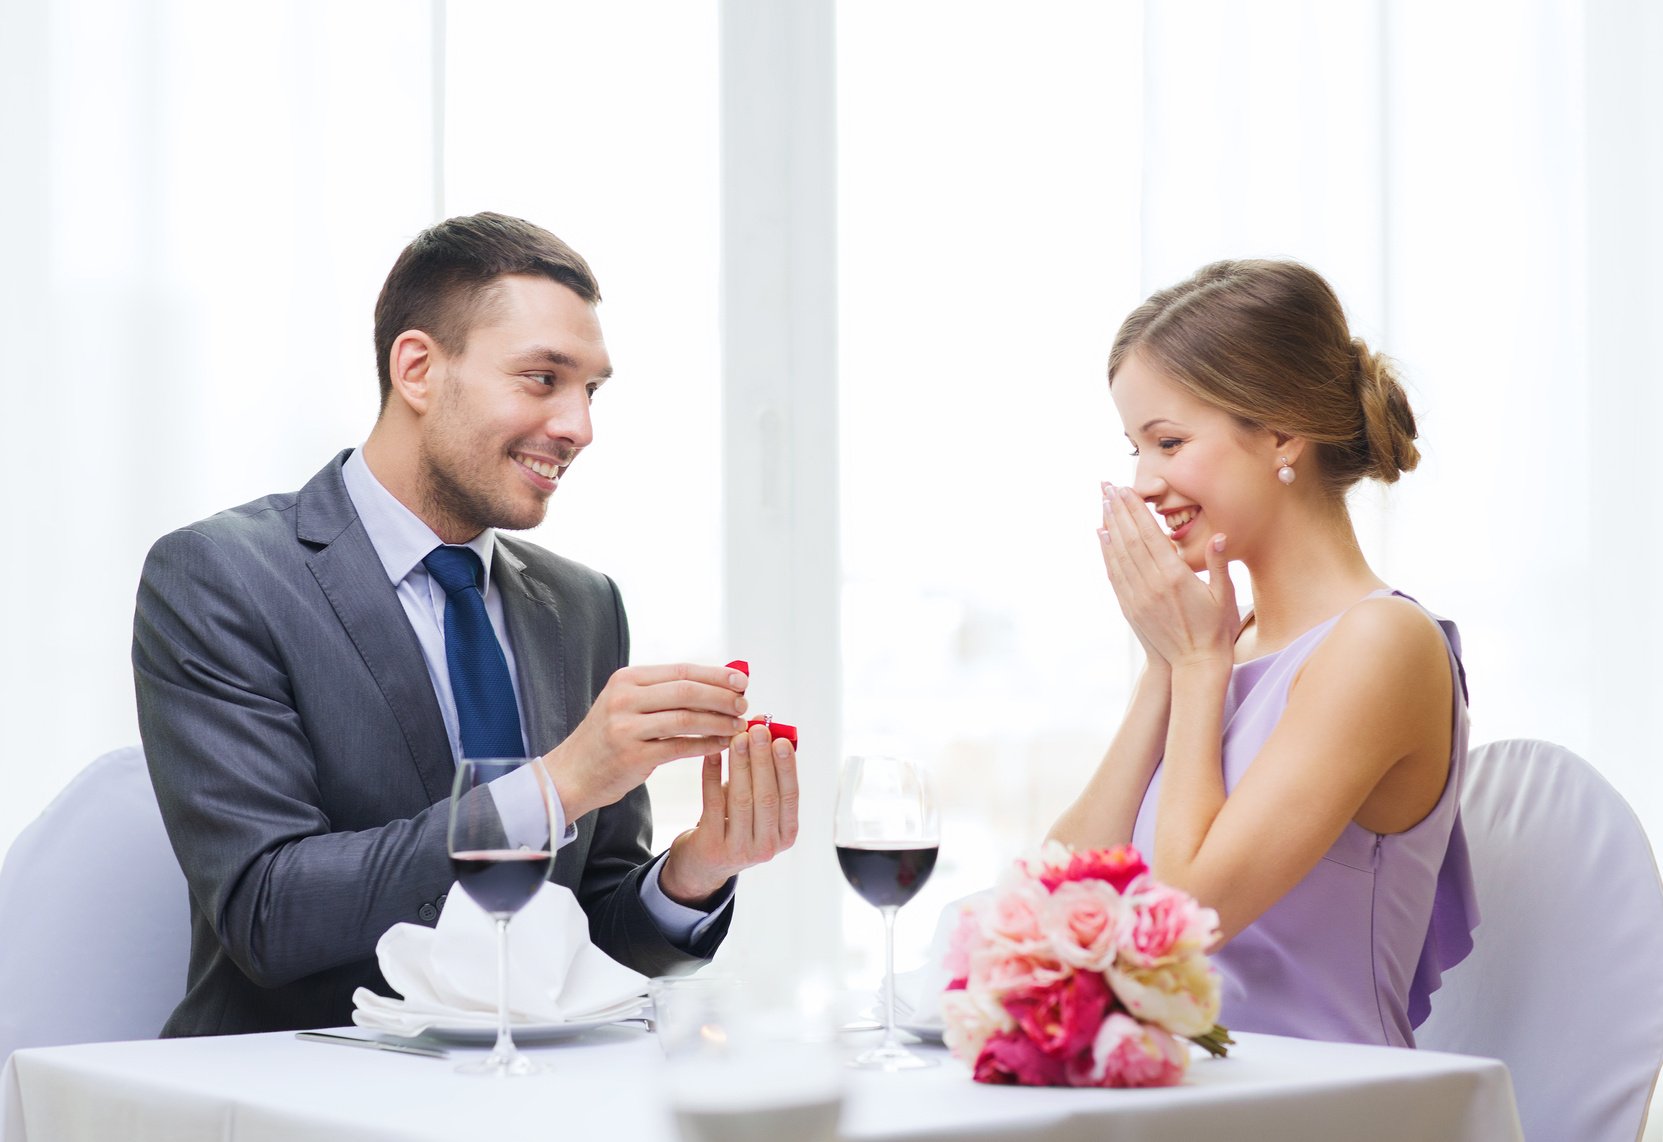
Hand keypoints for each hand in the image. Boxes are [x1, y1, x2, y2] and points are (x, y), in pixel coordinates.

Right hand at [541, 663, 749, 820]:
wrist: (572, 774)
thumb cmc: (609, 737)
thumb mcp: (627, 704)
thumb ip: (665, 692)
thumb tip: (719, 682)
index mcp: (627, 679)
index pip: (682, 670)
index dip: (716, 675)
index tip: (743, 680)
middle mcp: (624, 698)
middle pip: (687, 691)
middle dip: (722, 697)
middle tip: (745, 704)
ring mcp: (626, 727)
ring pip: (687, 718)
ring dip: (719, 721)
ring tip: (738, 725)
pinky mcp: (633, 756)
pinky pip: (681, 747)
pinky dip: (707, 745)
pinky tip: (723, 744)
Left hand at [658, 722, 799, 905]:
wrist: (703, 865)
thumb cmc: (735, 824)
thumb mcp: (755, 804)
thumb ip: (762, 771)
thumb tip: (762, 726)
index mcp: (786, 834)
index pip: (790, 796)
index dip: (786, 767)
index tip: (781, 740)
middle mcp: (768, 846)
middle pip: (767, 796)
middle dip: (763, 760)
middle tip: (758, 731)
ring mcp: (740, 850)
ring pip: (742, 799)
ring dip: (740, 764)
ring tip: (737, 738)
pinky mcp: (713, 847)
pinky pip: (714, 804)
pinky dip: (712, 776)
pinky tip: (712, 754)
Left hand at [1098, 485, 1236, 669]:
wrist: (1194, 665)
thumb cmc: (1215, 630)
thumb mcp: (1224, 595)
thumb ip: (1219, 564)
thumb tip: (1220, 536)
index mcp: (1176, 577)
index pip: (1150, 535)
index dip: (1136, 510)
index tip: (1125, 490)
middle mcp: (1152, 584)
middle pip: (1130, 539)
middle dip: (1118, 510)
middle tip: (1107, 487)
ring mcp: (1138, 597)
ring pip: (1119, 554)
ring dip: (1109, 527)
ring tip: (1103, 504)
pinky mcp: (1130, 608)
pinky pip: (1115, 574)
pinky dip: (1107, 553)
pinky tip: (1103, 537)